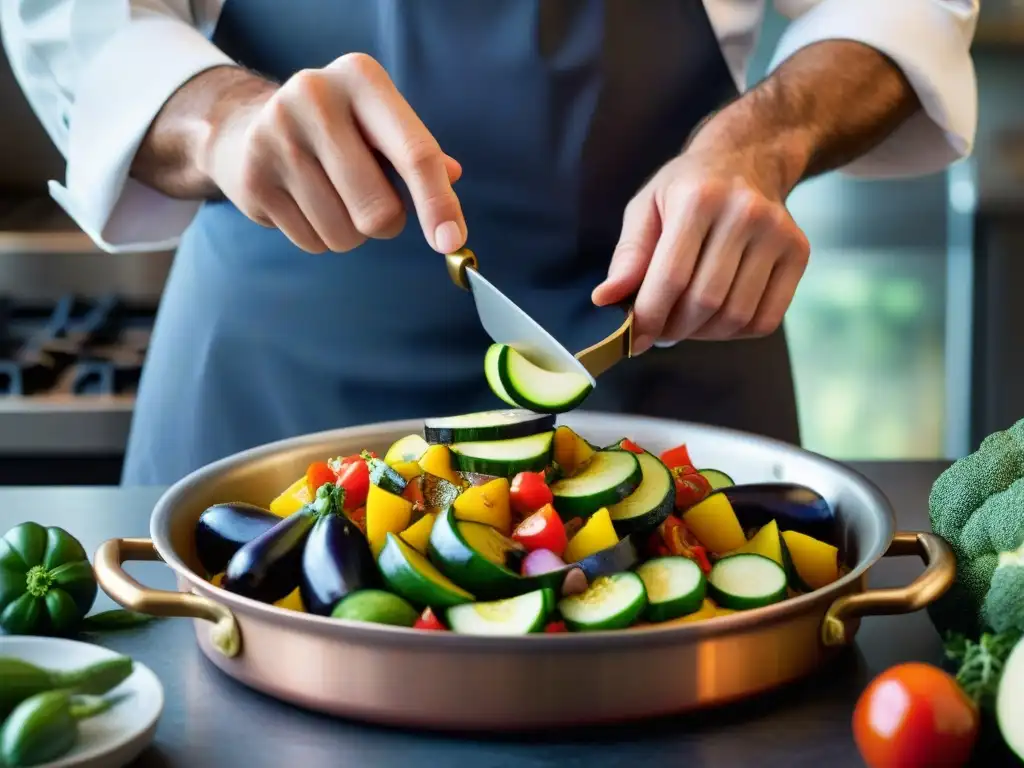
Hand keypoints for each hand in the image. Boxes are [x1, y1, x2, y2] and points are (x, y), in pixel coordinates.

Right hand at [200, 54, 465, 254]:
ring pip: (345, 234)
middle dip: (388, 224)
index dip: (438, 203)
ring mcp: (276, 138)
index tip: (451, 241)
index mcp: (360, 77)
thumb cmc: (337, 130)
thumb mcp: (381, 123)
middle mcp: (314, 98)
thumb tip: (452, 177)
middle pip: (379, 209)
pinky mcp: (253, 179)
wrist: (246, 126)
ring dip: (351, 233)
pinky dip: (320, 237)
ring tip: (333, 198)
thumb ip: (421, 153)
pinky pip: (312, 243)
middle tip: (377, 208)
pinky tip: (305, 203)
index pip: (415, 152)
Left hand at [591, 134, 809, 353]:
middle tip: (659, 331)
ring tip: (685, 322)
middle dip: (674, 328)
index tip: (632, 341)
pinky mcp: (799, 252)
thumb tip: (604, 299)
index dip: (648, 317)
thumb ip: (628, 254)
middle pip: (704, 300)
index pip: (671, 277)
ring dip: (703, 334)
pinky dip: (734, 332)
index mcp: (699, 199)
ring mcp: (778, 233)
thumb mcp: (647, 207)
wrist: (748, 158)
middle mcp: (744, 213)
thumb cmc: (687, 189)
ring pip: (735, 315)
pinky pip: (765, 319)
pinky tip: (717, 317)